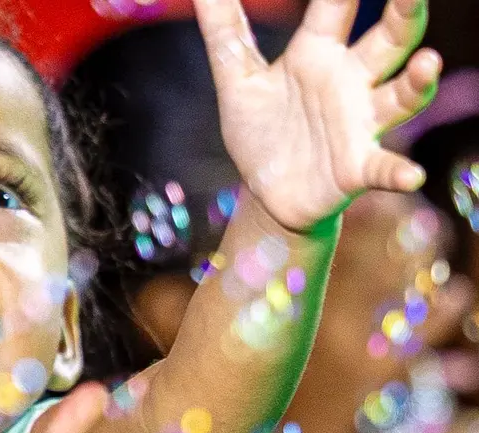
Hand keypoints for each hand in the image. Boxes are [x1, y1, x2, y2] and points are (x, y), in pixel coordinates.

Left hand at [194, 0, 440, 230]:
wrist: (267, 194)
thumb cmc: (261, 130)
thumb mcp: (237, 79)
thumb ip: (224, 31)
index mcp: (318, 53)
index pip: (338, 4)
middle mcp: (348, 81)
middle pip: (388, 41)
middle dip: (405, 15)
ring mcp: (359, 124)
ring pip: (400, 96)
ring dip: (417, 82)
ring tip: (427, 62)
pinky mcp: (356, 168)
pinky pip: (383, 166)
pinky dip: (398, 171)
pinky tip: (410, 175)